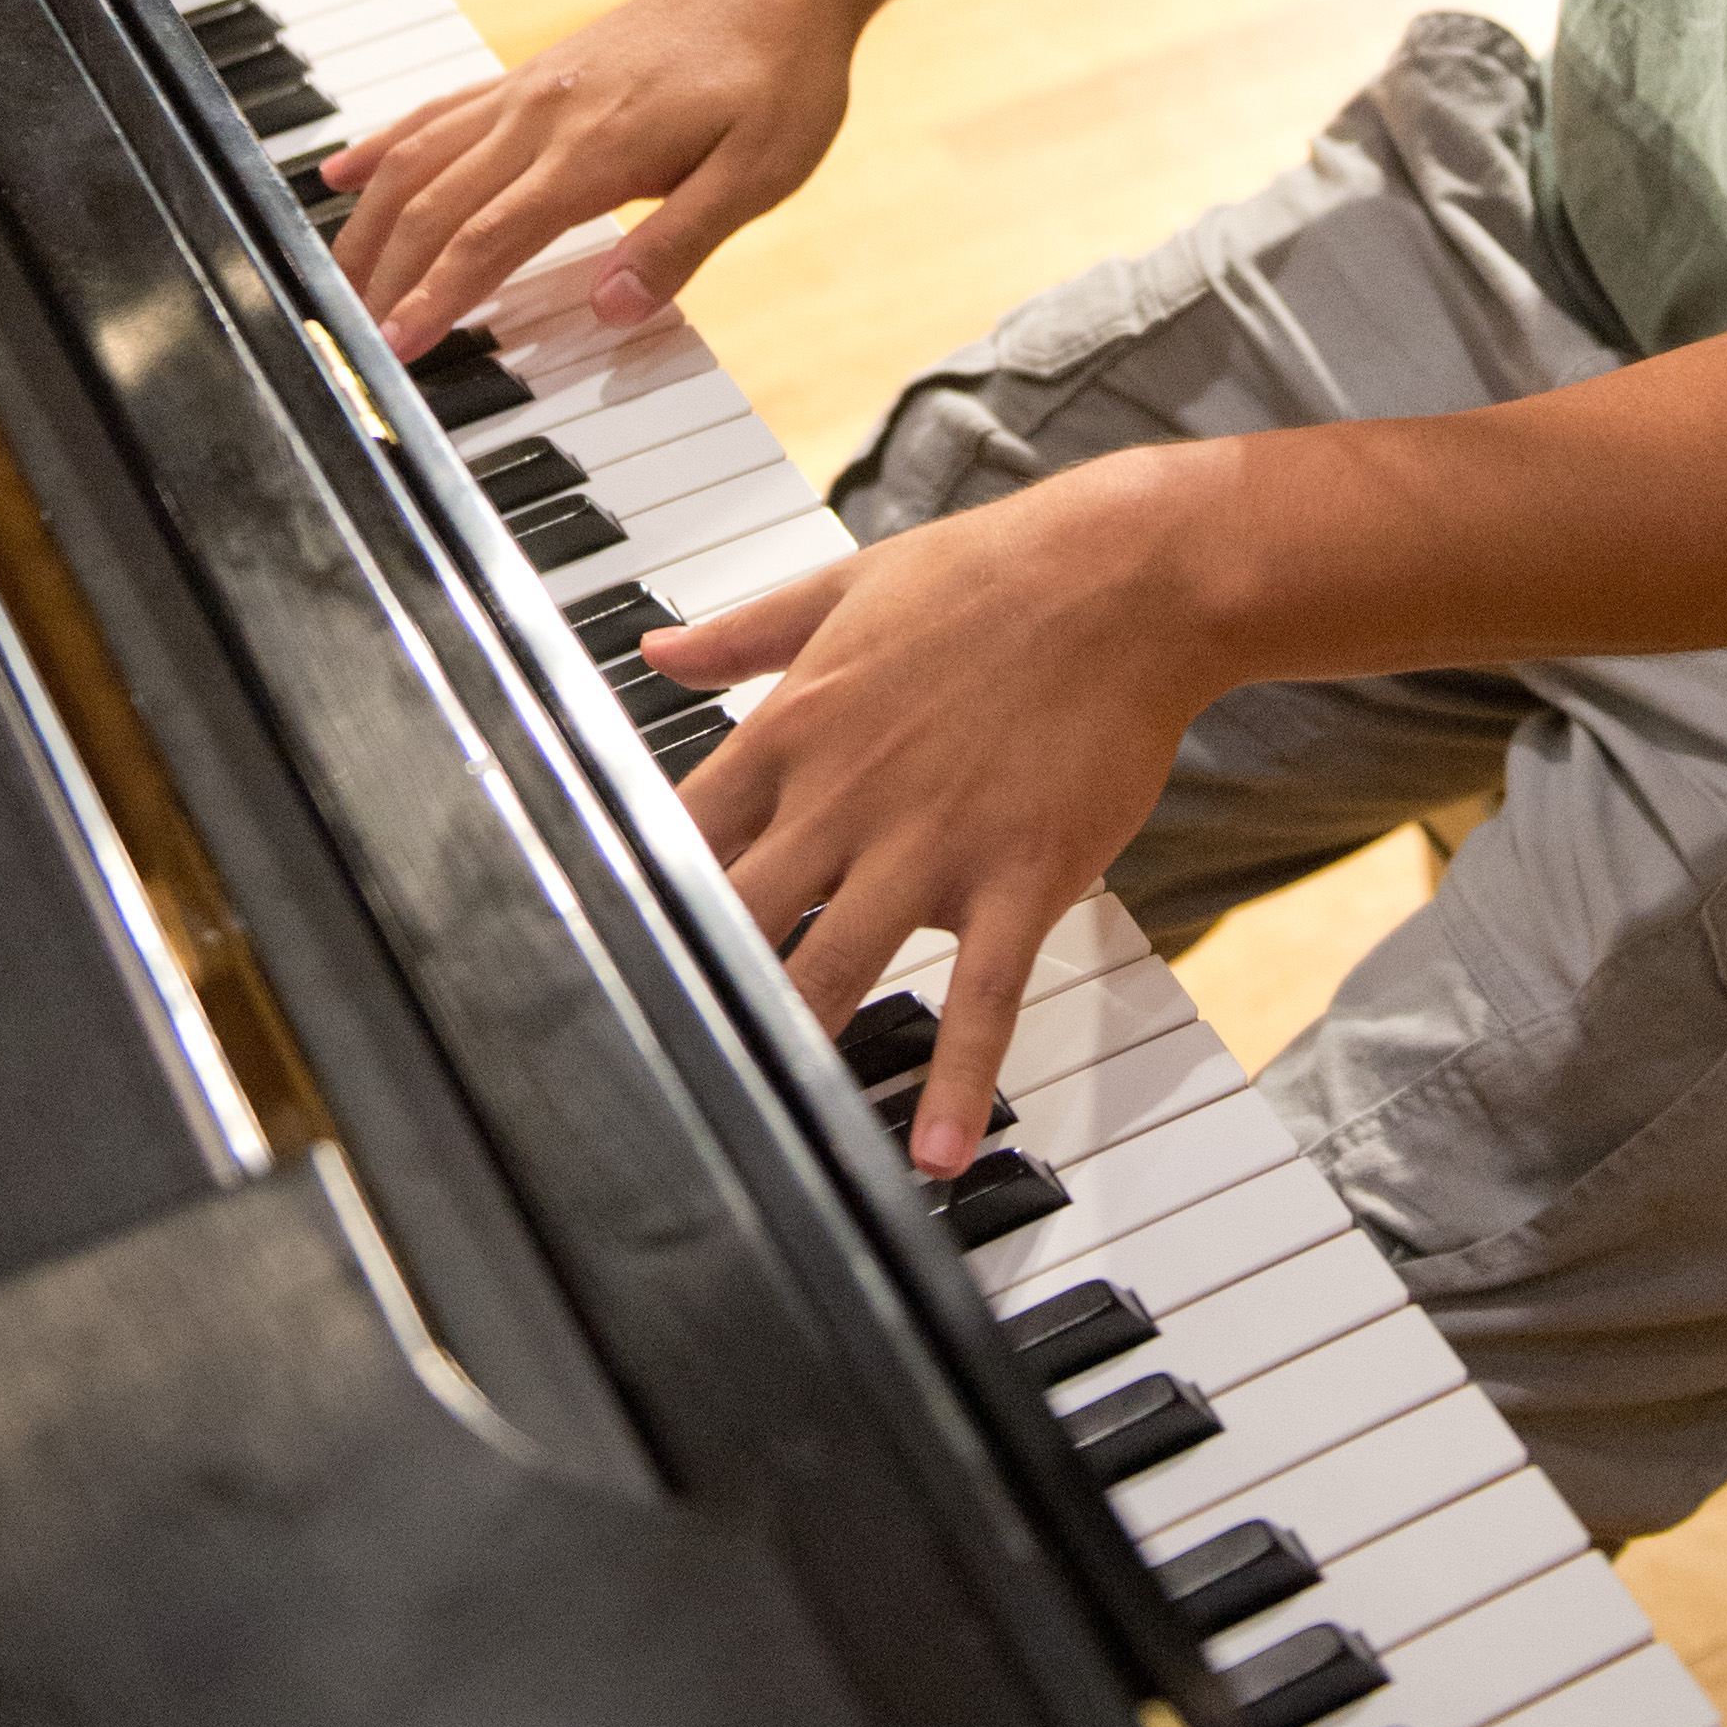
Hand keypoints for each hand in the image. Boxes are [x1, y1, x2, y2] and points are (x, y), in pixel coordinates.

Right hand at [324, 0, 864, 350]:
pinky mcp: (537, 72)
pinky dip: (383, 145)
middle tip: (347, 341)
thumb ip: (680, 243)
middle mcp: (544, 114)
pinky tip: (343, 172)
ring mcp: (533, 88)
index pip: (487, 238)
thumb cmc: (782, 72)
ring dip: (369, 223)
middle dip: (381, 276)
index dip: (434, 299)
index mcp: (594, 149)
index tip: (391, 350)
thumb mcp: (760, 173)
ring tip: (335, 281)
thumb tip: (612, 310)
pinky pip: (438, 110)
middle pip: (432, 203)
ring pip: (418, 156)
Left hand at [640, 452, 1212, 1174]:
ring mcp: (933, 843)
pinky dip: (954, 1078)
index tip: (601, 961)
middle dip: (693, 991)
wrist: (1126, 578)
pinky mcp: (1020, 876)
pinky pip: (981, 997)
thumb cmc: (990, 575)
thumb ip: (743, 633)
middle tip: (654, 1068)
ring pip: (836, 968)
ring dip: (795, 1049)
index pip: (684, 830)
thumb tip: (655, 649)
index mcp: (797, 724)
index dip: (636, 900)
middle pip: (737, 915)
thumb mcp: (845, 587)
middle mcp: (847, 793)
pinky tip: (935, 1151)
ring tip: (759, 1131)